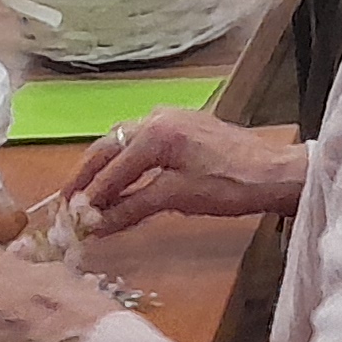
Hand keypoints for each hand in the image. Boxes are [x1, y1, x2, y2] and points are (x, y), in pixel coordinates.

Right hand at [72, 108, 308, 231]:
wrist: (274, 173)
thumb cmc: (229, 185)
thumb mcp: (176, 198)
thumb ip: (131, 207)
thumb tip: (94, 225)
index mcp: (155, 132)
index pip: (110, 169)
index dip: (89, 197)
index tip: (69, 220)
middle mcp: (158, 116)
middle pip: (108, 146)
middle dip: (87, 176)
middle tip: (66, 203)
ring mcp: (173, 117)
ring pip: (123, 141)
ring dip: (104, 167)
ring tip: (88, 195)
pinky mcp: (185, 125)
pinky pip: (142, 141)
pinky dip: (126, 161)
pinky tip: (121, 180)